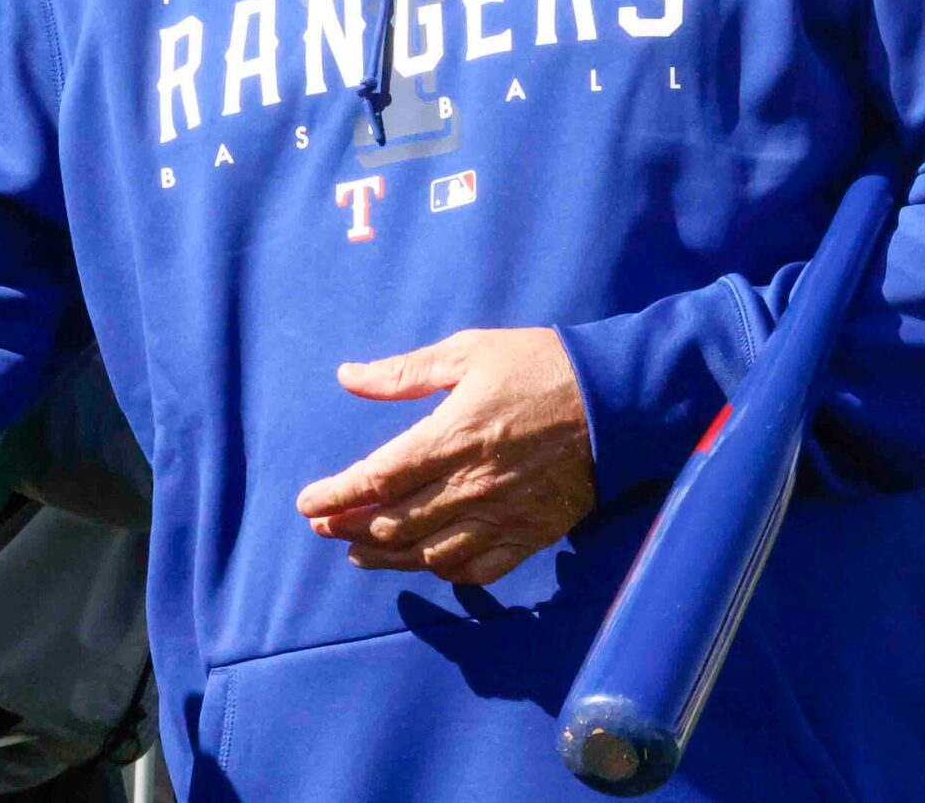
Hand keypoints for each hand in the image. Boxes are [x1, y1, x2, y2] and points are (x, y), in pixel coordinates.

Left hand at [294, 327, 595, 585]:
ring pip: (431, 553)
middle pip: (396, 522)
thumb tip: (347, 377)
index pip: (378, 478)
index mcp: (452, 437)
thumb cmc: (539, 366)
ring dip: (387, 556)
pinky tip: (425, 564)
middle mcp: (473, 485)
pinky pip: (480, 569)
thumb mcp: (468, 352)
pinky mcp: (533, 534)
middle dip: (351, 528)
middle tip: (324, 526)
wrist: (618, 400)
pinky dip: (445, 572)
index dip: (336, 495)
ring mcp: (504, 515)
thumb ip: (404, 373)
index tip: (306, 504)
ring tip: (358, 553)